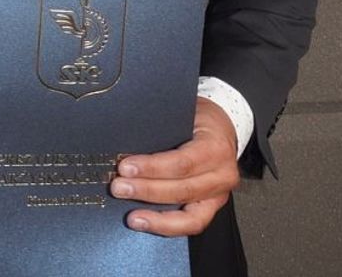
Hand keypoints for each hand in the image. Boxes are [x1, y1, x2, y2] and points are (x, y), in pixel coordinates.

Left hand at [110, 96, 238, 235]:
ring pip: (190, 216)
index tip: (125, 167)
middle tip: (119, 187)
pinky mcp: (211, 207)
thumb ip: (162, 129)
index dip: (152, 168)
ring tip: (132, 217)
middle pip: (182, 190)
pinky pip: (191, 224)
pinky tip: (146, 222)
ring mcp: (219, 195)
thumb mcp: (182, 114)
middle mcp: (222, 174)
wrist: (221, 128)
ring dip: (156, 218)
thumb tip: (125, 141)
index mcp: (216, 147)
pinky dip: (167, 226)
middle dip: (147, 191)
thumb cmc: (199, 119)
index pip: (182, 162)